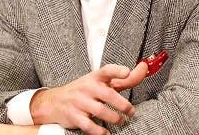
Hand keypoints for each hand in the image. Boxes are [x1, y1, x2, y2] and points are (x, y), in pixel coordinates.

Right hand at [29, 62, 147, 134]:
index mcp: (95, 78)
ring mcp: (79, 102)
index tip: (127, 71)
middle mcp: (87, 88)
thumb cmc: (84, 91)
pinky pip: (89, 126)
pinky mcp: (74, 116)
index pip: (106, 71)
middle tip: (131, 111)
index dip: (117, 71)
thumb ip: (124, 79)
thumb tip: (143, 69)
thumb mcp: (101, 83)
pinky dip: (100, 131)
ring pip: (100, 111)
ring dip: (115, 118)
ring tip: (121, 121)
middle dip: (123, 105)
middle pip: (108, 95)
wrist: (55, 101)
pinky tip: (106, 132)